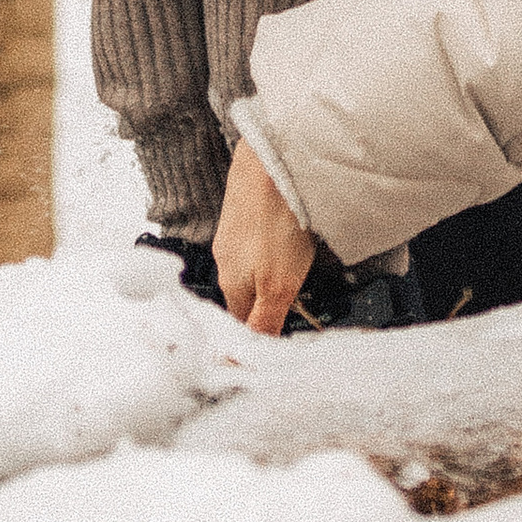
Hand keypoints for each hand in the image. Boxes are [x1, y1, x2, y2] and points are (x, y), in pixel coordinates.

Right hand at [215, 139, 315, 334]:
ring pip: (250, 263)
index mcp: (231, 283)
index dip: (258, 333)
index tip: (276, 337)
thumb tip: (239, 362)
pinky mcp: (245, 204)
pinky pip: (256, 235)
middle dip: (264, 301)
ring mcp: (234, 229)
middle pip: (244, 292)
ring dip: (268, 270)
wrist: (272, 159)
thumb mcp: (278, 287)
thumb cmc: (278, 222)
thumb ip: (262, 324)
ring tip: (294, 269)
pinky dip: (271, 242)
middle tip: (294, 303)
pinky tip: (289, 234)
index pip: (241, 323)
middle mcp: (227, 257)